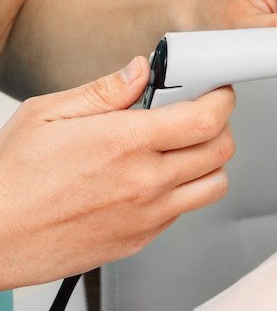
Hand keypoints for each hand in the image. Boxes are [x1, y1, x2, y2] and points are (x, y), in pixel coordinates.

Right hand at [0, 56, 234, 288]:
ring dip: (209, 162)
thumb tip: (140, 71)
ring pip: (214, 184)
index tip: (216, 91)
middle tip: (199, 115)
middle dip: (219, 125)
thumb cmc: (10, 179)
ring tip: (182, 148)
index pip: (207, 118)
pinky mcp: (141, 239)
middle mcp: (145, 182)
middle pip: (222, 150)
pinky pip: (184, 211)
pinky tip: (154, 177)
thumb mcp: (47, 114)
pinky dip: (183, 190)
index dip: (221, 99)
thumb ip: (105, 90)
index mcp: (126, 143)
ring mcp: (148, 215)